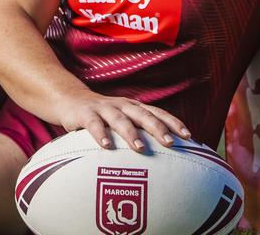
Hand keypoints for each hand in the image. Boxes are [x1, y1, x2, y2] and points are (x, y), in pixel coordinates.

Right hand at [54, 92, 191, 152]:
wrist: (70, 100)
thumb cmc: (103, 118)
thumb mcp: (123, 121)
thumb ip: (140, 133)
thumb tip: (166, 158)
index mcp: (134, 107)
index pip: (158, 112)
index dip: (173, 123)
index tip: (189, 137)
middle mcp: (122, 105)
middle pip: (143, 114)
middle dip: (158, 128)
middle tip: (170, 144)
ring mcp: (103, 108)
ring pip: (120, 118)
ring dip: (131, 132)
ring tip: (140, 148)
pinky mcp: (85, 113)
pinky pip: (94, 124)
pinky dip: (100, 133)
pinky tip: (107, 146)